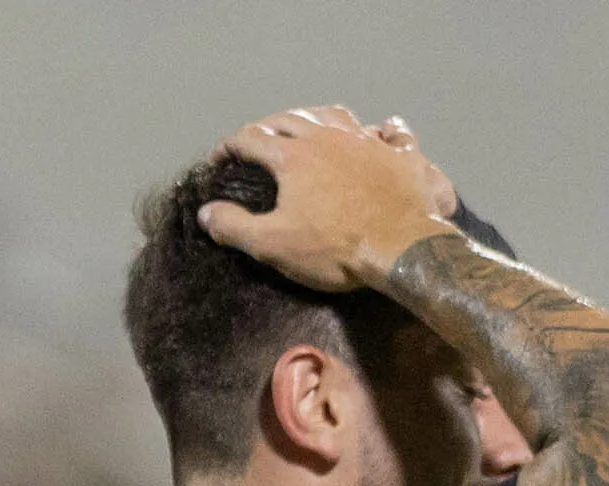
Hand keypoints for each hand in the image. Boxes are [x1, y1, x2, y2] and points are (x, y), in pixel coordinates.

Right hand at [198, 106, 458, 291]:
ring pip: (335, 114)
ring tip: (309, 125)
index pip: (250, 139)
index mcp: (293, 156)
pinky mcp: (400, 155)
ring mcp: (366, 142)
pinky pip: (393, 131)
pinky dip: (384, 128)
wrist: (402, 248)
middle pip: (289, 119)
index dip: (229, 147)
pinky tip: (384, 127)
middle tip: (257, 139)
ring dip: (316, 116)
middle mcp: (327, 138)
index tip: (219, 159)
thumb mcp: (273, 245)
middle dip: (267, 126)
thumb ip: (234, 227)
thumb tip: (206, 213)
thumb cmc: (334, 248)